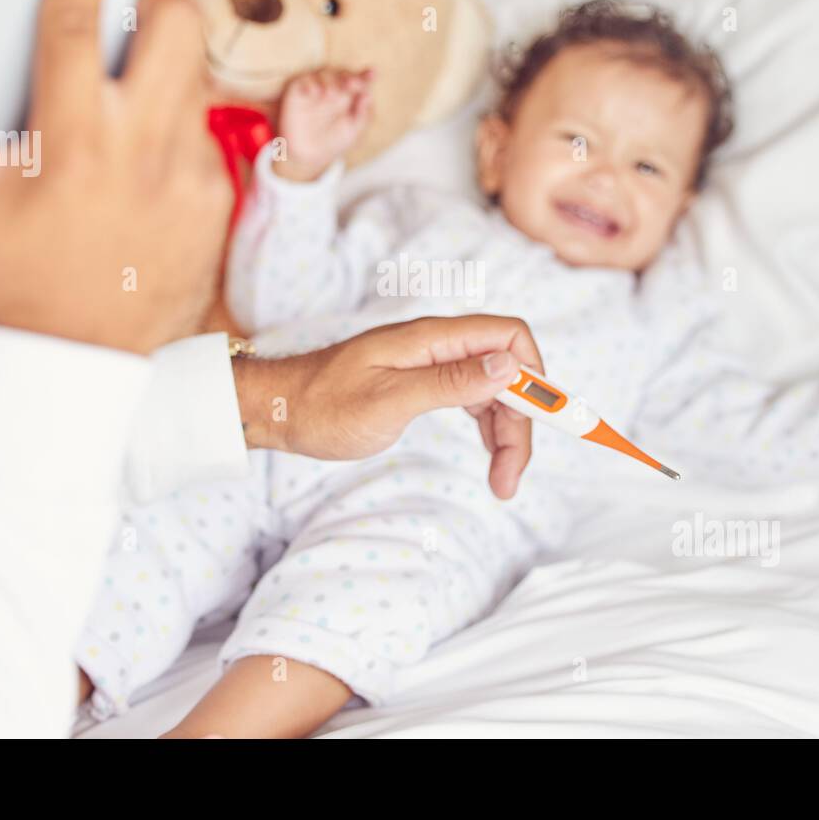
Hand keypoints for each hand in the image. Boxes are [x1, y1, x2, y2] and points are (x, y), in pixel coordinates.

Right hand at [0, 0, 230, 354]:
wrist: (71, 371)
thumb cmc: (3, 289)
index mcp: (74, 147)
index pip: (80, 22)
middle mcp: (146, 157)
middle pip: (179, 28)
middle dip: (151, 6)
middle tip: (117, 29)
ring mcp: (192, 182)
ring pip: (197, 80)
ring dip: (159, 75)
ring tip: (111, 117)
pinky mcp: (218, 206)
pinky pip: (204, 135)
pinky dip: (172, 131)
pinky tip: (134, 169)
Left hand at [233, 315, 543, 498]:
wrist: (279, 410)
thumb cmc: (324, 405)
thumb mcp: (390, 401)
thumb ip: (451, 383)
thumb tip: (510, 366)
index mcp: (432, 339)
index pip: (509, 336)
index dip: (534, 375)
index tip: (539, 423)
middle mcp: (438, 346)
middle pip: (508, 372)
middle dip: (521, 423)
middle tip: (510, 478)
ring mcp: (431, 364)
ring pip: (494, 391)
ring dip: (507, 434)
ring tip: (502, 482)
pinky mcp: (424, 384)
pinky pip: (473, 401)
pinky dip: (487, 430)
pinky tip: (488, 459)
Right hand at [273, 67, 372, 180]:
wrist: (308, 155)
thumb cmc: (334, 142)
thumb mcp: (353, 132)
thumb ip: (362, 116)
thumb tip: (367, 96)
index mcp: (350, 96)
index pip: (360, 81)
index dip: (366, 76)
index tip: (372, 74)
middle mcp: (334, 87)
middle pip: (342, 74)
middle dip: (349, 77)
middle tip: (353, 84)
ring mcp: (316, 87)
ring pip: (324, 73)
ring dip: (330, 81)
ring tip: (332, 95)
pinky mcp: (298, 90)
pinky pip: (304, 80)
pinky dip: (310, 84)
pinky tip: (315, 93)